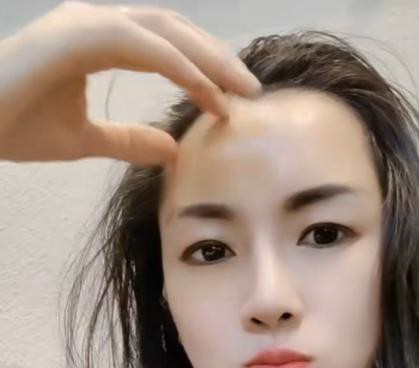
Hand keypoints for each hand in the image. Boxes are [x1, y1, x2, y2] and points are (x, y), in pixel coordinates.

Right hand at [0, 2, 260, 164]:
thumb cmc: (14, 125)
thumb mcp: (85, 139)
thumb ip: (127, 140)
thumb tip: (171, 149)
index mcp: (99, 40)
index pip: (165, 49)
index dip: (201, 71)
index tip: (229, 103)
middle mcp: (97, 23)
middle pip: (173, 33)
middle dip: (216, 60)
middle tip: (250, 91)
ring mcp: (87, 23)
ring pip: (164, 33)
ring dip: (207, 59)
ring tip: (239, 90)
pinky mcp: (79, 35)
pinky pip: (142, 45)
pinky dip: (177, 65)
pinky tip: (204, 89)